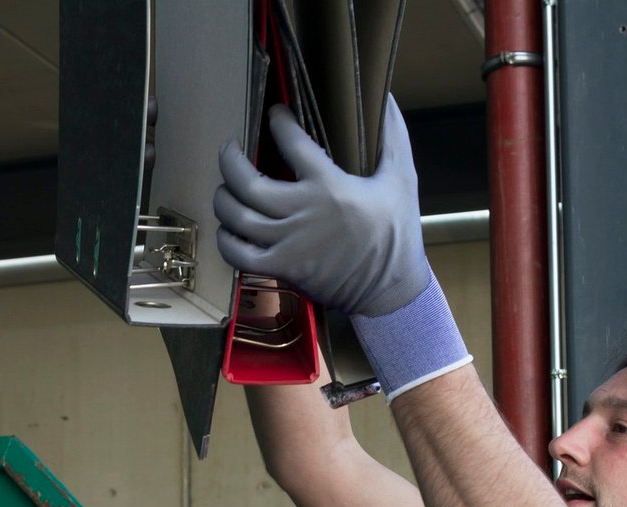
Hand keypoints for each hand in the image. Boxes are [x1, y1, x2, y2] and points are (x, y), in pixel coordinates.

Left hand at [214, 97, 429, 318]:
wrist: (391, 290)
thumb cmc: (396, 234)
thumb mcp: (403, 180)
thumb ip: (393, 137)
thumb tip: (386, 97)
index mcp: (330, 186)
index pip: (292, 142)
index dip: (278, 122)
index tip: (275, 115)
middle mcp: (303, 212)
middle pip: (247, 182)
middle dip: (229, 161)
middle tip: (229, 150)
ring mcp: (288, 243)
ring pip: (237, 217)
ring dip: (223, 199)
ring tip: (226, 189)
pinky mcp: (282, 268)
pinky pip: (238, 255)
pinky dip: (226, 241)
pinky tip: (228, 230)